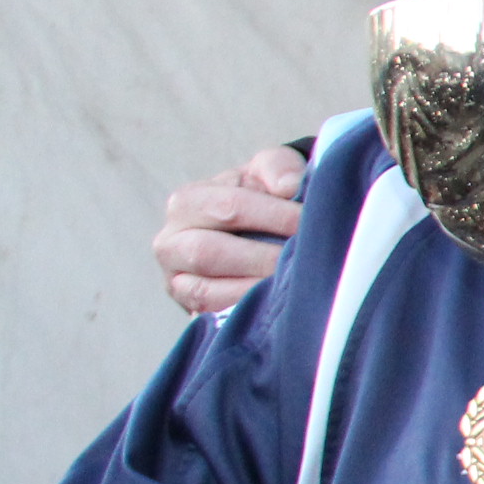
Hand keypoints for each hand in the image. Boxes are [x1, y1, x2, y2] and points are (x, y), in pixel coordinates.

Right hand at [157, 147, 305, 312]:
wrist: (256, 232)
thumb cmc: (264, 198)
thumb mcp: (269, 171)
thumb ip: (278, 166)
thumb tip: (288, 186)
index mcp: (187, 202)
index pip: (230, 207)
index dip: (276, 216)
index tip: (313, 223)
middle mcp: (170, 243)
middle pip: (210, 253)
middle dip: (266, 257)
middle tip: (307, 259)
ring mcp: (177, 282)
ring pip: (208, 291)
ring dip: (255, 288)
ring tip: (296, 284)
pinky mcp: (192, 311)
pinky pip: (215, 316)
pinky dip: (247, 312)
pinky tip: (278, 305)